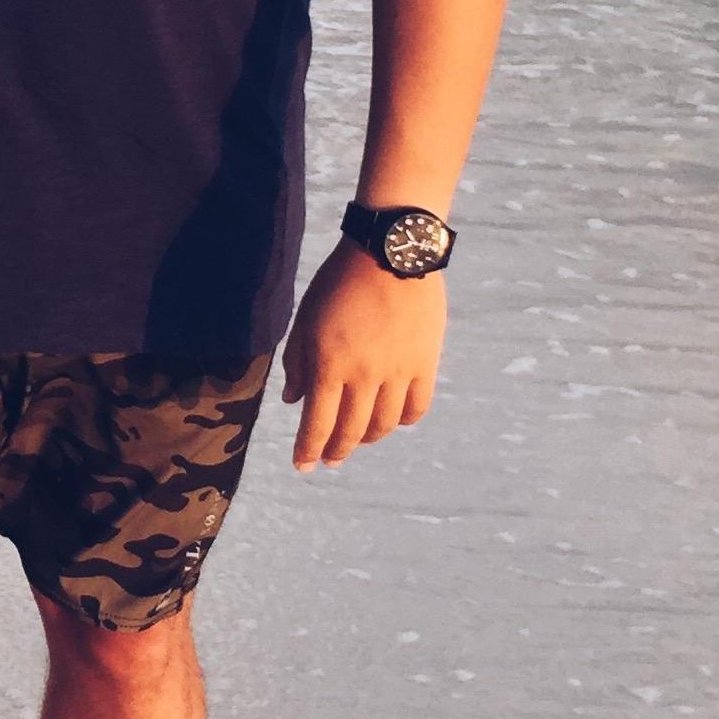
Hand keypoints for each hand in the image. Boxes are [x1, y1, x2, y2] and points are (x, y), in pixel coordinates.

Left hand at [279, 239, 445, 469]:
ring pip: (384, 425)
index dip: (308, 450)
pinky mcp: (425, 363)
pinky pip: (416, 407)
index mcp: (330, 365)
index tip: (302, 467)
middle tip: (327, 460)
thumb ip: (298, 362)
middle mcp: (365, 376)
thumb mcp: (307, 319)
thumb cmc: (340, 282)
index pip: (317, 423)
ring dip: (367, 439)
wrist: (391, 252)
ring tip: (356, 440)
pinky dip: (402, 421)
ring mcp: (398, 372)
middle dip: (335, 451)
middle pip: (350, 431)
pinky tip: (391, 420)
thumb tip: (293, 401)